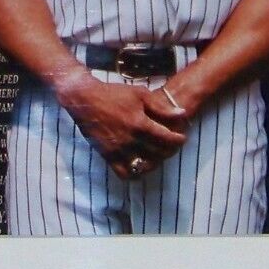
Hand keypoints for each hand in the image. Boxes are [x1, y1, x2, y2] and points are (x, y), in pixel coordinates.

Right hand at [48, 69, 187, 179]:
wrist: (85, 100)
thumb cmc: (114, 94)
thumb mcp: (140, 94)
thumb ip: (161, 106)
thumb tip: (182, 113)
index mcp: (140, 123)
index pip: (167, 139)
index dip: (178, 140)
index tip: (181, 138)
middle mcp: (130, 140)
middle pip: (158, 154)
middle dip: (170, 151)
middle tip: (172, 146)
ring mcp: (118, 150)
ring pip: (144, 166)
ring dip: (154, 163)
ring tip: (157, 155)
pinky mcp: (108, 156)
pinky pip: (125, 173)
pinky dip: (135, 173)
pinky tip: (140, 164)